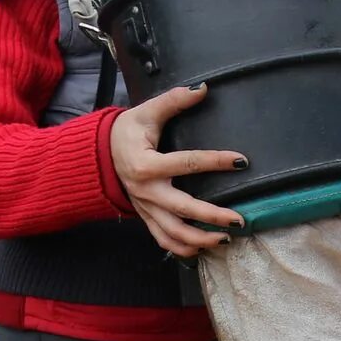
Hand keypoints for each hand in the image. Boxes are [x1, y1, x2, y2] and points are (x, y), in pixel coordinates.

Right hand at [110, 82, 246, 257]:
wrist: (98, 154)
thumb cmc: (126, 132)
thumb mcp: (146, 112)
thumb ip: (173, 100)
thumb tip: (203, 89)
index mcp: (146, 164)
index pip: (187, 163)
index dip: (216, 161)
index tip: (242, 161)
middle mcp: (146, 191)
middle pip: (183, 209)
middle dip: (212, 216)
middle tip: (240, 219)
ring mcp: (145, 208)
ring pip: (173, 232)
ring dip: (200, 240)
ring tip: (227, 238)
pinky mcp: (146, 217)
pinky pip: (163, 240)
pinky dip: (183, 249)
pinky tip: (204, 250)